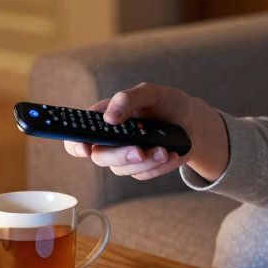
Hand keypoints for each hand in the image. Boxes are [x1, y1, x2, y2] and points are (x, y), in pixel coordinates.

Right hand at [63, 82, 200, 181]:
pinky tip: (172, 154)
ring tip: (165, 150)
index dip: (75, 144)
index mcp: (104, 119)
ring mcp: (125, 156)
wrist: (192, 121)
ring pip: (123, 169)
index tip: (86, 149)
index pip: (78, 135)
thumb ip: (128, 99)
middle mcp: (110, 140)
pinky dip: (160, 166)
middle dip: (120, 155)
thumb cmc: (166, 103)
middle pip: (99, 157)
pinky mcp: (142, 168)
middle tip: (140, 151)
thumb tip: (109, 118)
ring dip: (146, 162)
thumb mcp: (150, 93)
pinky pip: (144, 175)